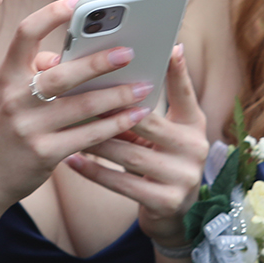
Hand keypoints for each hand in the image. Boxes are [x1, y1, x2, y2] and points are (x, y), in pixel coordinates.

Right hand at [0, 0, 153, 206]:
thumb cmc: (4, 128)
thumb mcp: (8, 93)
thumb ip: (36, 70)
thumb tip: (73, 54)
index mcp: (5, 74)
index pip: (26, 33)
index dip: (54, 13)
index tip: (84, 1)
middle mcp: (13, 98)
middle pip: (61, 74)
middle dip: (98, 62)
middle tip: (129, 52)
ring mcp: (27, 128)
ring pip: (81, 106)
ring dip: (116, 95)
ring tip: (143, 86)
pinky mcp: (43, 154)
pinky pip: (87, 136)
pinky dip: (114, 125)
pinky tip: (135, 116)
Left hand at [65, 44, 210, 239]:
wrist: (177, 216)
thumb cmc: (165, 159)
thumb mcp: (172, 128)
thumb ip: (161, 99)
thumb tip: (164, 51)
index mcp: (194, 125)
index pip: (185, 92)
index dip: (175, 70)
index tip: (162, 46)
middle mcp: (194, 149)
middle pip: (147, 122)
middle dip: (112, 108)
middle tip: (80, 92)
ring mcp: (182, 178)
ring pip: (130, 154)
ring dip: (96, 139)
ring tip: (69, 126)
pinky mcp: (165, 202)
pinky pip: (122, 184)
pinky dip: (94, 171)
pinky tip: (71, 160)